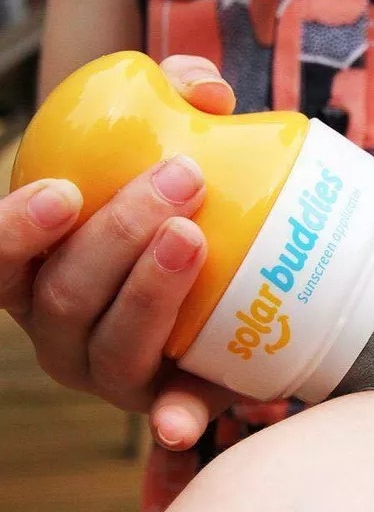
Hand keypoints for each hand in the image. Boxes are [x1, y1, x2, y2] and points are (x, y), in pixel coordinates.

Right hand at [1, 55, 238, 449]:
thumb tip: (207, 89)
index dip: (14, 231)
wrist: (215, 271)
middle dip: (119, 236)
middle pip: (66, 296)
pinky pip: (166, 413)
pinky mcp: (164, 398)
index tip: (62, 191)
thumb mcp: (166, 143)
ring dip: (150, 295)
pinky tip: (187, 421)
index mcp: (38, 270)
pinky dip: (175, 418)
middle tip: (182, 179)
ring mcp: (109, 371)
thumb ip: (180, 102)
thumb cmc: (169, 202)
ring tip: (193, 238)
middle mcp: (60, 328)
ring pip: (114, 349)